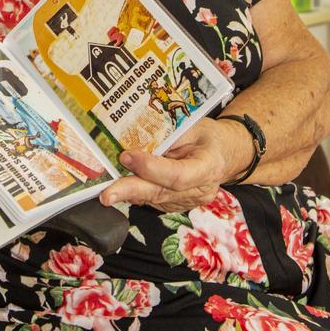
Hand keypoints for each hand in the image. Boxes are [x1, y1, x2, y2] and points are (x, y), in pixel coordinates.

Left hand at [99, 118, 241, 212]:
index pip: (178, 174)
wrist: (224, 153)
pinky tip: (121, 186)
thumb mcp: (192, 125)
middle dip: (131, 190)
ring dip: (129, 192)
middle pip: (162, 192)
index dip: (151, 168)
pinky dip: (136, 192)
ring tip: (106, 189)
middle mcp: (201, 190)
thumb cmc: (207, 135)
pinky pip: (154, 200)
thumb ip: (167, 136)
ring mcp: (189, 202)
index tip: (127, 156)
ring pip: (155, 199)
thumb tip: (135, 140)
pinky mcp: (178, 205)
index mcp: (209, 166)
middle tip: (107, 193)